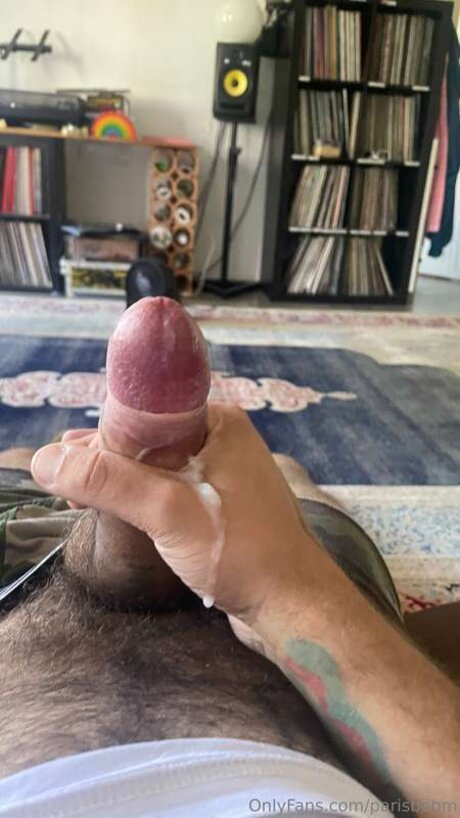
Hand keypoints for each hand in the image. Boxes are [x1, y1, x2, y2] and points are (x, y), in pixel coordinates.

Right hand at [31, 404, 319, 622]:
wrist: (293, 605)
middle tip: (69, 484)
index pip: (146, 409)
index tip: (70, 458)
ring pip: (159, 466)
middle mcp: (222, 439)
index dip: (104, 430)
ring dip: (123, 480)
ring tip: (84, 499)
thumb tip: (45, 459)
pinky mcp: (223, 503)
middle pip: (148, 437)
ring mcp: (225, 472)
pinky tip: (122, 511)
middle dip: (107, 458)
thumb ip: (110, 482)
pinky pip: (173, 488)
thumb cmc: (241, 551)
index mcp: (217, 422)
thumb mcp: (169, 511)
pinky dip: (145, 498)